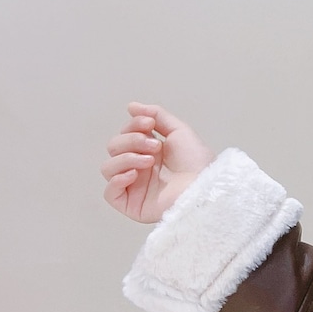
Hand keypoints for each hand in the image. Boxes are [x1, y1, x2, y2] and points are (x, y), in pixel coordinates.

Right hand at [101, 102, 215, 223]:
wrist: (204, 187)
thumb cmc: (197, 163)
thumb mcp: (179, 131)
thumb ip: (156, 115)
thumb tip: (132, 106)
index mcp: (148, 152)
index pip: (124, 134)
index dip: (132, 126)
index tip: (149, 124)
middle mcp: (139, 168)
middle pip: (114, 148)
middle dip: (131, 141)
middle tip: (155, 147)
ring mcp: (134, 187)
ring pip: (108, 168)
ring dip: (126, 158)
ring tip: (150, 161)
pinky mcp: (131, 205)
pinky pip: (109, 192)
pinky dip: (117, 180)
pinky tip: (135, 174)